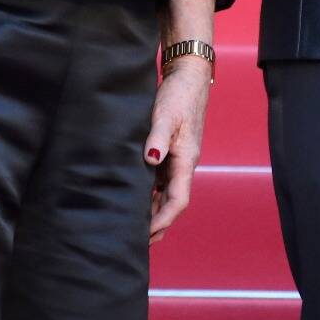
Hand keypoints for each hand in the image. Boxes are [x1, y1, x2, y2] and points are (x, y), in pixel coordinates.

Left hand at [145, 58, 210, 242]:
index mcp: (186, 160)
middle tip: (136, 241)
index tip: (147, 234)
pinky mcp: (169, 151)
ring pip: (165, 193)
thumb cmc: (178, 95)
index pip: (178, 200)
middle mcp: (182, 164)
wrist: (187, 77)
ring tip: (132, 227)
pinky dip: (149, 193)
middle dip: (158, 224)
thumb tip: (150, 160)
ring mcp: (176, 159)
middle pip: (172, 203)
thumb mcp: (165, 115)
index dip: (164, 219)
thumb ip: (156, 137)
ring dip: (153, 211)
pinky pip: (160, 180)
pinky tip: (135, 198)